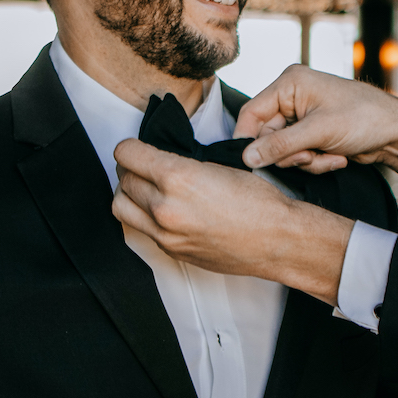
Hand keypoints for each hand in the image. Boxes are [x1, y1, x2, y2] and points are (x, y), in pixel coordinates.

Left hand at [113, 139, 352, 304]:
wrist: (276, 241)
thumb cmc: (257, 202)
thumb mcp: (217, 165)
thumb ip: (179, 163)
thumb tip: (156, 159)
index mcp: (177, 178)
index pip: (126, 154)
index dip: (130, 147)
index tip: (136, 147)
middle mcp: (164, 207)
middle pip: (123, 179)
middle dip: (130, 169)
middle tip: (143, 166)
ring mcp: (165, 234)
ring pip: (121, 206)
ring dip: (129, 194)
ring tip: (145, 188)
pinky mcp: (171, 251)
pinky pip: (141, 228)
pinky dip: (144, 216)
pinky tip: (161, 209)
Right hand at [233, 65, 397, 189]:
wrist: (397, 133)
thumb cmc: (364, 118)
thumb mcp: (318, 132)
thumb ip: (279, 145)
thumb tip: (246, 157)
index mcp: (290, 83)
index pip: (252, 113)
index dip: (248, 139)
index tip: (249, 163)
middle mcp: (293, 97)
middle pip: (267, 136)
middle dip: (289, 153)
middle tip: (309, 157)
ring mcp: (303, 117)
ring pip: (283, 150)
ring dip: (305, 160)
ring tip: (328, 156)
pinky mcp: (312, 134)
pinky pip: (299, 154)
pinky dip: (316, 161)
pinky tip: (337, 157)